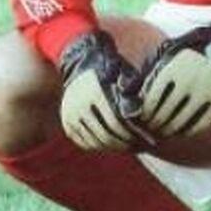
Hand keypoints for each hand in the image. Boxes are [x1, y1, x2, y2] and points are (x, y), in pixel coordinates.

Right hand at [57, 31, 149, 151]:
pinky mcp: (67, 124)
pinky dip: (99, 146)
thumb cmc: (108, 68)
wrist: (79, 63)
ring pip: (94, 140)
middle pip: (104, 134)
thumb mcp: (121, 73)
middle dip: (123, 142)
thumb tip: (137, 112)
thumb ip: (130, 89)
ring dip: (112, 146)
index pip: (115, 122)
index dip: (130, 132)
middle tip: (136, 145)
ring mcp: (70, 116)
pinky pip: (84, 142)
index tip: (143, 137)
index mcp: (94, 94)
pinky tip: (112, 145)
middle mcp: (78, 106)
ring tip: (126, 146)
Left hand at [132, 17, 210, 137]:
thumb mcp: (171, 58)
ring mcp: (204, 93)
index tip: (144, 119)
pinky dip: (189, 131)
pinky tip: (182, 131)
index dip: (146, 114)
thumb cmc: (191, 57)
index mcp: (173, 70)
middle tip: (152, 128)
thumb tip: (134, 96)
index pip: (153, 100)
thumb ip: (153, 75)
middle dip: (155, 124)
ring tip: (165, 132)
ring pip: (181, 122)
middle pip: (165, 113)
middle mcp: (187, 82)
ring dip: (170, 130)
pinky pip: (199, 124)